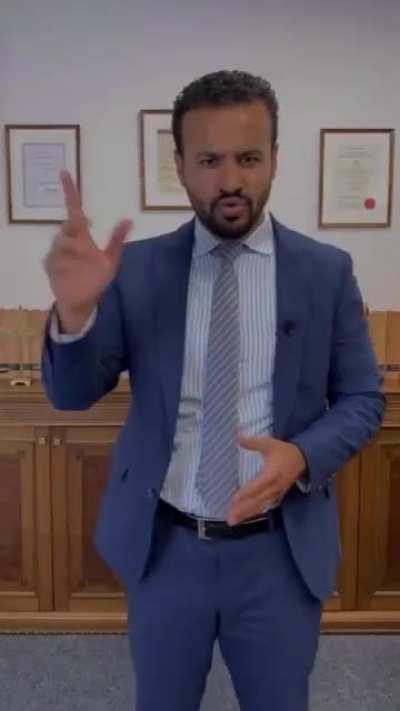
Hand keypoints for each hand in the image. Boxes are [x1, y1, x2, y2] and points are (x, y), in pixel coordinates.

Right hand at [44, 171, 132, 331]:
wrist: (83, 301)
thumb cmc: (96, 279)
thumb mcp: (111, 260)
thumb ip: (117, 240)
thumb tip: (130, 219)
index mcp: (81, 236)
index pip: (74, 209)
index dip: (70, 191)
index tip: (65, 173)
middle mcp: (68, 241)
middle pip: (67, 226)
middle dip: (75, 231)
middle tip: (85, 244)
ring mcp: (56, 253)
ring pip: (61, 242)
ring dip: (73, 251)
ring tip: (82, 264)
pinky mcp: (50, 265)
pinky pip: (55, 259)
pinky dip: (65, 264)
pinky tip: (71, 272)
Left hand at [227, 435, 306, 525]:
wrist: (303, 459)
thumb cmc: (284, 451)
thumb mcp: (269, 443)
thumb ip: (253, 442)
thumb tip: (237, 436)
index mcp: (271, 474)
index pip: (257, 486)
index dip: (245, 494)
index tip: (233, 500)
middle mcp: (274, 487)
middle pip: (257, 501)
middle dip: (243, 510)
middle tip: (230, 519)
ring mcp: (276, 493)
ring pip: (260, 506)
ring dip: (247, 515)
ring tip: (233, 522)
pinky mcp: (278, 496)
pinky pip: (265, 506)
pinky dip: (255, 512)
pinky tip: (246, 518)